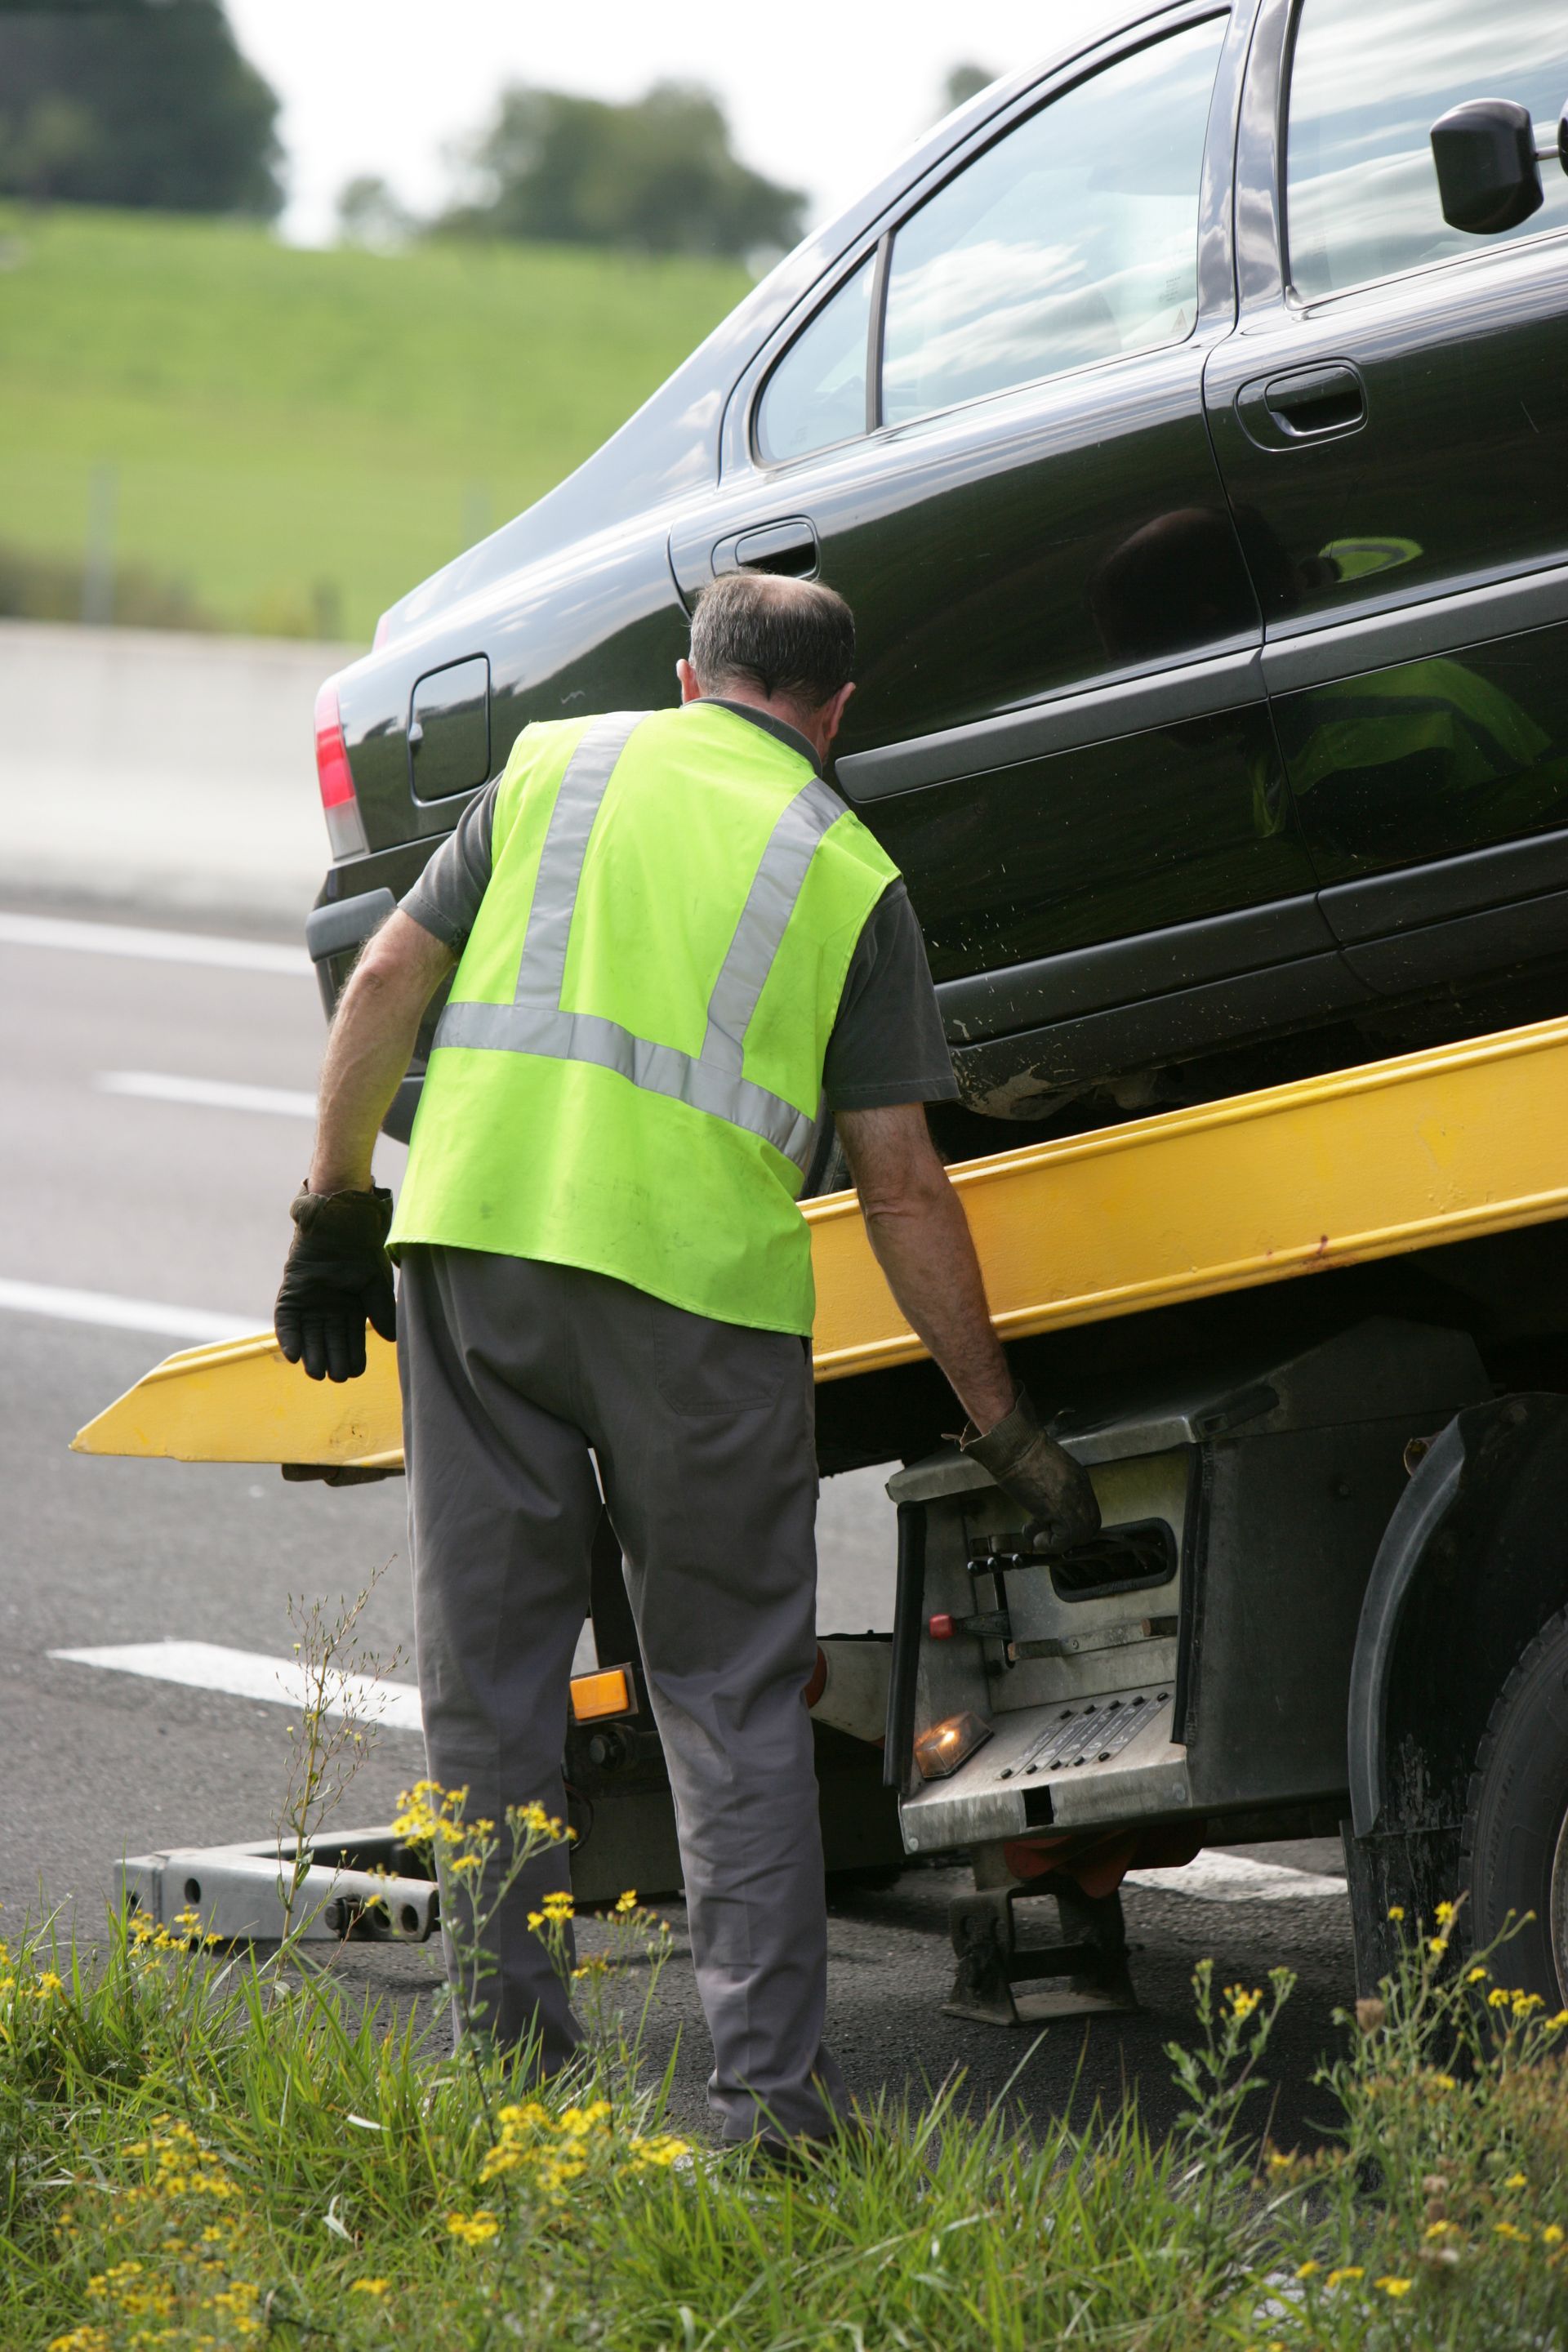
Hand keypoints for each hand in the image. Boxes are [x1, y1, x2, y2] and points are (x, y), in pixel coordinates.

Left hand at [274, 1183, 394, 1382]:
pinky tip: (293, 1356)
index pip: (351, 1340)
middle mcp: (328, 1310)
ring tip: (316, 1373)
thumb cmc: (362, 1252)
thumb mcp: (377, 1285)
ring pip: (309, 1337)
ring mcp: (308, 1304)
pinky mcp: (290, 1296)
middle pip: (329, 1342)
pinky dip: (289, 1338)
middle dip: (332, 1360)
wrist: (340, 1226)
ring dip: (311, 1355)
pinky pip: (287, 1322)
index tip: (356, 1372)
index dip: (353, 1357)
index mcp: (351, 1309)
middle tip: (336, 1377)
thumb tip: (392, 1339)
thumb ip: (381, 1311)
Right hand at [960, 1388, 1100, 1552]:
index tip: (1052, 1525)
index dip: (1072, 1523)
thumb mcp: (1045, 1468)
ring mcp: (1074, 1501)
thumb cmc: (1021, 1451)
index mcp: (1078, 1479)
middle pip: (1089, 1527)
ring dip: (1057, 1541)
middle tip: (1046, 1533)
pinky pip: (1064, 1540)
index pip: (1087, 1510)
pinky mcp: (1061, 1511)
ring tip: (1037, 1535)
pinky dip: (1049, 1543)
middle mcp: (1081, 1491)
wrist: (1015, 1446)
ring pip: (1079, 1536)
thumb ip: (1053, 1485)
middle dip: (1068, 1536)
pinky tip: (1032, 1535)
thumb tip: (1044, 1506)